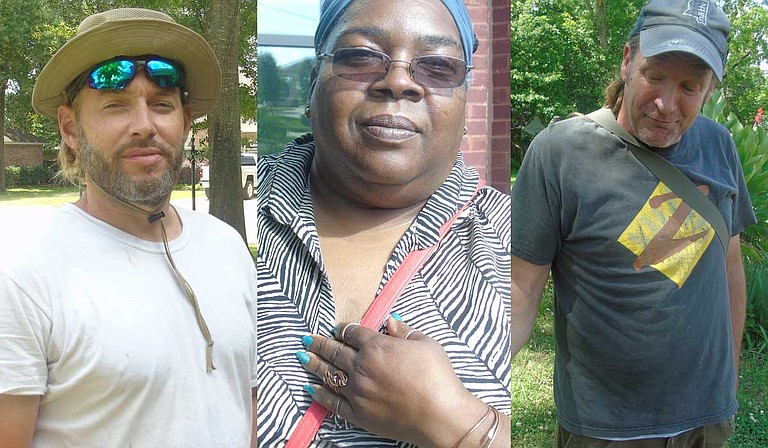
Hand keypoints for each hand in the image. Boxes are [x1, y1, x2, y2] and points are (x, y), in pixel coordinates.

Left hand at [296, 315, 486, 446]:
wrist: (441, 416)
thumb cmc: (438, 377)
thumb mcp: (425, 344)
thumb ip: (404, 331)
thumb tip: (390, 321)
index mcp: (378, 346)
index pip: (353, 333)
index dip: (343, 329)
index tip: (337, 328)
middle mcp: (362, 367)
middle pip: (335, 351)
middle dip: (319, 343)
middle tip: (306, 338)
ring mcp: (358, 392)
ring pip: (329, 374)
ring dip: (313, 364)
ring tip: (301, 356)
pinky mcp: (359, 414)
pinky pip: (333, 402)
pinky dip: (320, 394)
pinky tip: (310, 388)